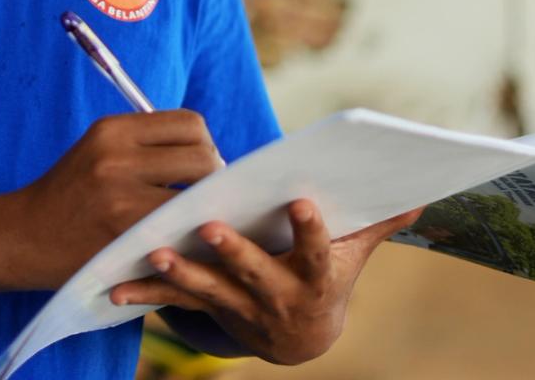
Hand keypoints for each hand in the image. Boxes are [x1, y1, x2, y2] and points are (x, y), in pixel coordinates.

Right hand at [3, 111, 221, 289]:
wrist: (21, 236)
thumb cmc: (69, 195)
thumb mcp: (98, 150)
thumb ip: (145, 144)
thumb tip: (208, 150)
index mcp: (112, 130)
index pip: (189, 123)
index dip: (203, 144)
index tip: (196, 167)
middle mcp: (116, 157)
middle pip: (203, 156)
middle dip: (211, 178)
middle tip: (199, 197)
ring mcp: (121, 198)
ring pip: (198, 195)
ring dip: (203, 208)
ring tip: (189, 218)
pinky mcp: (124, 235)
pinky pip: (179, 229)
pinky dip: (186, 234)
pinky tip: (176, 240)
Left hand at [107, 201, 422, 365]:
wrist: (299, 341)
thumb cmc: (324, 279)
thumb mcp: (351, 257)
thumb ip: (376, 223)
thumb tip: (419, 194)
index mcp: (313, 277)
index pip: (315, 251)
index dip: (311, 229)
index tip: (302, 201)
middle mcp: (277, 297)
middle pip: (255, 273)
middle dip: (234, 252)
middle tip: (211, 227)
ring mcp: (240, 309)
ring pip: (210, 291)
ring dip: (183, 275)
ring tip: (159, 255)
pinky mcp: (210, 312)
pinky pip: (175, 304)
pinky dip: (145, 296)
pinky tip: (114, 290)